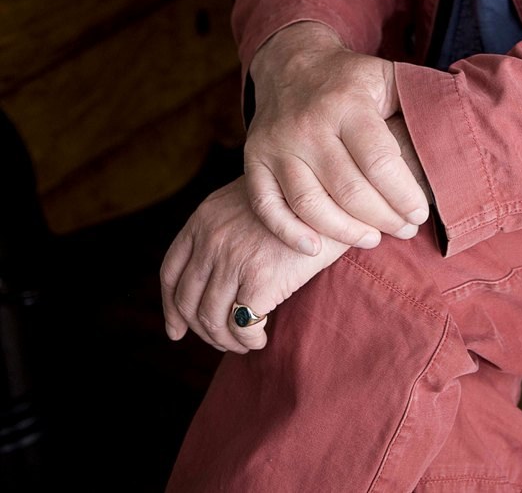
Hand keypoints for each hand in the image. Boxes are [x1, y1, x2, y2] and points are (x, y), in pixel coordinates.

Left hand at [160, 176, 346, 354]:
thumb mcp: (250, 202)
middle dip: (202, 330)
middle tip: (223, 340)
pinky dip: (248, 340)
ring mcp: (234, 259)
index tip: (177, 330)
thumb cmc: (299, 201)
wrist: (335, 196)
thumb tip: (211, 278)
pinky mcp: (260, 279)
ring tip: (245, 342)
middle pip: (187, 301)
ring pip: (212, 320)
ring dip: (226, 340)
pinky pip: (241, 326)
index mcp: (204, 219)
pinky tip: (261, 339)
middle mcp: (212, 239)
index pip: (171, 271)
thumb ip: (225, 230)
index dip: (170, 308)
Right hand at [244, 21, 430, 254]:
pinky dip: (289, 233)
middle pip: (349, 190)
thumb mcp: (387, 76)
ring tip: (372, 238)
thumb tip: (459, 129)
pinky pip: (267, 207)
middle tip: (404, 229)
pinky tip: (315, 249)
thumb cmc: (350, 80)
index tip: (420, 213)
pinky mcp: (254, 160)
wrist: (291, 62)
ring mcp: (278, 144)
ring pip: (311, 205)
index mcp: (347, 103)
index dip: (404, 196)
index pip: (379, 162)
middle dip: (384, 218)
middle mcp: (309, 124)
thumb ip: (417, 101)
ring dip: (345, 232)